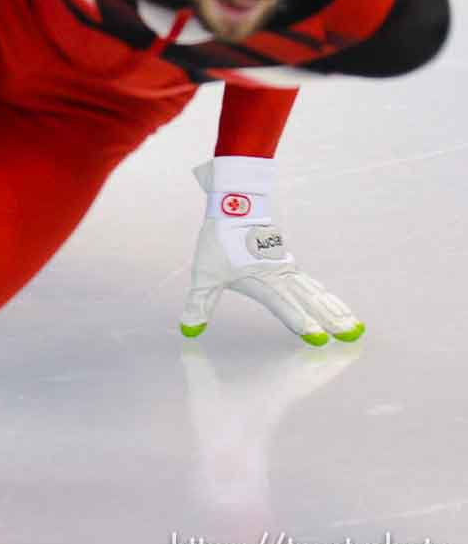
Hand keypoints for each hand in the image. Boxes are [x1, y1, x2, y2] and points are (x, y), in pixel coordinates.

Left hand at [178, 156, 361, 345]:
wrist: (235, 205)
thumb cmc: (219, 240)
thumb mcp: (204, 275)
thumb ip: (199, 305)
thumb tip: (188, 331)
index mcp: (262, 280)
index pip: (284, 305)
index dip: (299, 322)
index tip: (317, 338)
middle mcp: (280, 276)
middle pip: (311, 301)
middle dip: (331, 320)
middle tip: (351, 336)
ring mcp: (288, 270)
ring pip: (317, 293)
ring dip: (336, 310)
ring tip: (355, 329)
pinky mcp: (289, 265)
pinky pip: (313, 285)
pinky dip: (328, 298)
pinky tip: (337, 307)